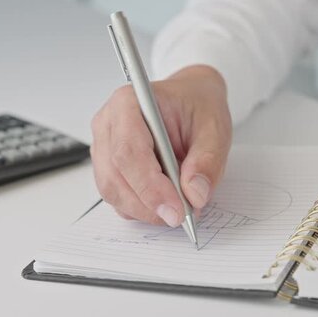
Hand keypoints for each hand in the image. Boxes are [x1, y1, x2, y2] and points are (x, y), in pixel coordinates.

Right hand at [90, 65, 230, 225]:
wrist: (191, 100)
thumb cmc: (197, 106)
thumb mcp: (214, 128)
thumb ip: (207, 161)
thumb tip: (195, 194)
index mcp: (128, 103)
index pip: (129, 152)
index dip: (150, 187)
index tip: (176, 210)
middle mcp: (108, 124)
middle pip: (115, 177)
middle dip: (149, 204)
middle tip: (182, 216)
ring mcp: (103, 146)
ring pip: (112, 191)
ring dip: (145, 209)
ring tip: (178, 207)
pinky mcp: (107, 166)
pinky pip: (117, 197)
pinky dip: (141, 207)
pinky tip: (165, 201)